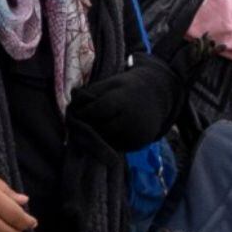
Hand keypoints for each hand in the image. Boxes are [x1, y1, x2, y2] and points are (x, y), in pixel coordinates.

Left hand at [66, 55, 182, 151]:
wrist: (158, 97)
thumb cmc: (128, 88)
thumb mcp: (112, 83)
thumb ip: (92, 91)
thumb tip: (73, 97)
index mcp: (124, 99)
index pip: (98, 109)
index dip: (84, 112)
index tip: (75, 112)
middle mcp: (131, 119)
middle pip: (100, 128)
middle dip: (87, 126)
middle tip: (77, 124)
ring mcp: (135, 134)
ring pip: (106, 140)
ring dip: (95, 137)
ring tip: (87, 130)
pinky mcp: (137, 145)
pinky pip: (116, 147)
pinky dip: (107, 143)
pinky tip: (102, 135)